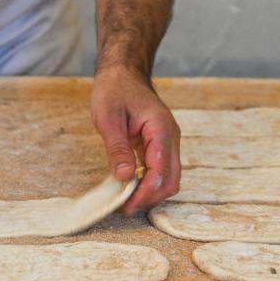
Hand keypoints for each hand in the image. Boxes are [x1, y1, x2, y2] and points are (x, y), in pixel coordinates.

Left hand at [91, 65, 179, 214]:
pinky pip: (161, 169)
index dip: (145, 193)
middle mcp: (170, 136)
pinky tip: (131, 187)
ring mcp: (168, 141)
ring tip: (127, 200)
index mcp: (160, 128)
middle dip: (150, 198)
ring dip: (151, 192)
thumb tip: (124, 178)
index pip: (160, 170)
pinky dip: (149, 182)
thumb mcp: (108, 117)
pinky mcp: (161, 144)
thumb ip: (117, 148)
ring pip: (169, 177)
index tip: (126, 206)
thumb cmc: (115, 90)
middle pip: (171, 179)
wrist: (123, 73)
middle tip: (125, 207)